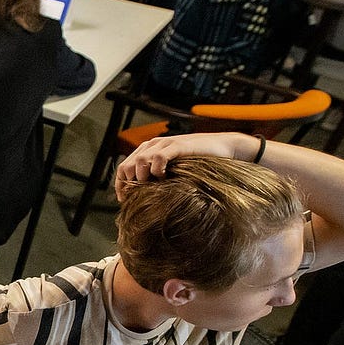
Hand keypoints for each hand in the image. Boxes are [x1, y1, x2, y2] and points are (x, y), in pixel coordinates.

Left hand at [113, 131, 252, 197]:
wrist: (223, 147)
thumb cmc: (199, 162)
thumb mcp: (174, 171)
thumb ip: (159, 179)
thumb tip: (144, 199)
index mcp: (148, 150)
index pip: (123, 167)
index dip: (120, 184)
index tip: (124, 200)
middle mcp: (153, 145)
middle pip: (127, 165)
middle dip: (128, 184)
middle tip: (136, 197)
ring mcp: (164, 144)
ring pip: (140, 161)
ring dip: (142, 177)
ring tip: (151, 187)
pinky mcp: (177, 145)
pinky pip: (158, 157)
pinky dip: (157, 169)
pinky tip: (163, 178)